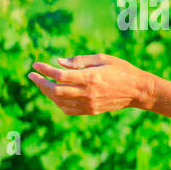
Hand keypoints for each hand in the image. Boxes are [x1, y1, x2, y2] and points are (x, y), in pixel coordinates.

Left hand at [27, 54, 154, 115]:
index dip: (45, 70)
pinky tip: (55, 95)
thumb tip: (59, 62)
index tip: (36, 64)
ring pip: (60, 101)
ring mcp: (89, 104)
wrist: (138, 91)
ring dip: (47, 93)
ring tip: (42, 84)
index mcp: (90, 77)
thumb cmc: (122, 70)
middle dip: (41, 83)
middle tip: (32, 76)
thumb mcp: (103, 59)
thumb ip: (80, 61)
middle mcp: (87, 92)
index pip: (59, 75)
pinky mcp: (91, 110)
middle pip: (55, 90)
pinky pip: (68, 110)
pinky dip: (58, 103)